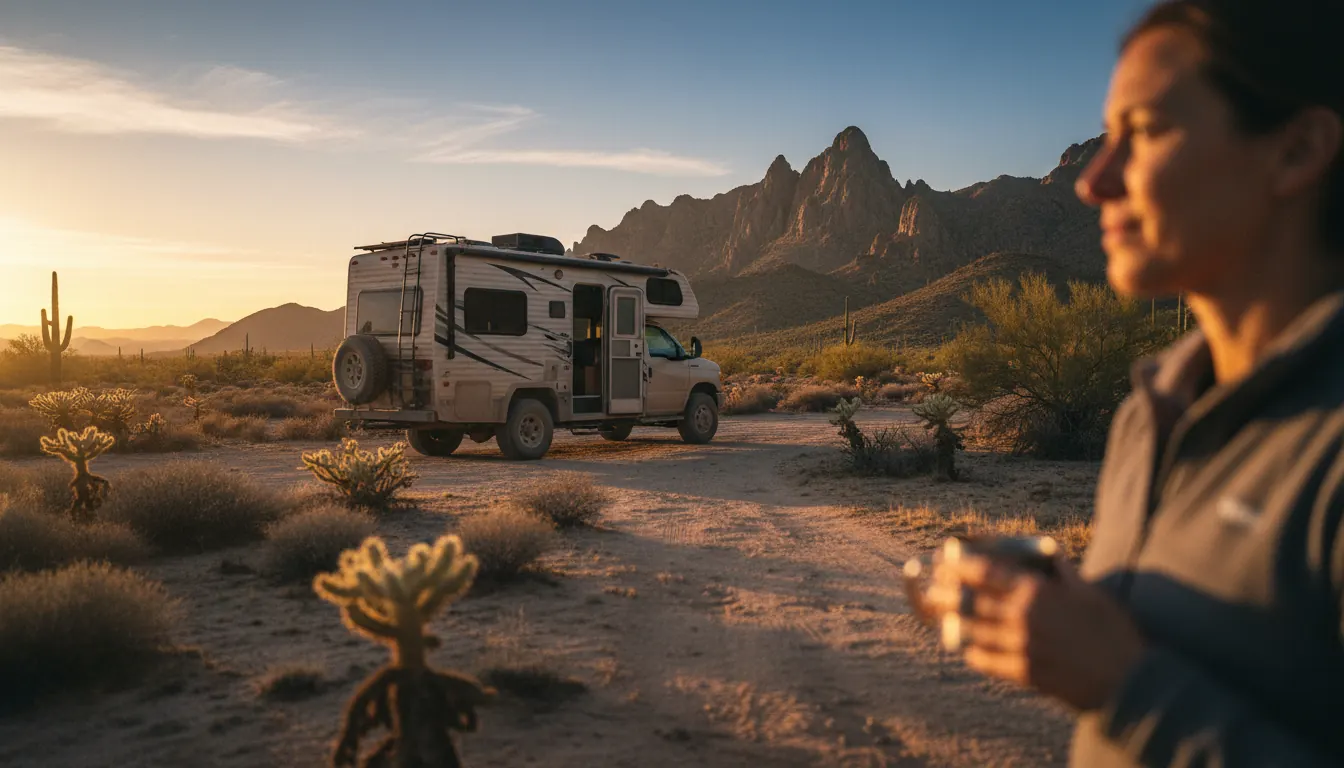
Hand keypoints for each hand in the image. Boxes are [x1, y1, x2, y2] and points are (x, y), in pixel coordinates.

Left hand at [920, 552, 1147, 711]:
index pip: (985, 572)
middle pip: (968, 601)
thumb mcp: (1091, 592)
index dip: (959, 566)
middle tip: (932, 589)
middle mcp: (1022, 617)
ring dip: (952, 623)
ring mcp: (1020, 647)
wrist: (1131, 679)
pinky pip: (985, 661)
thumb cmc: (1115, 632)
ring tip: (942, 617)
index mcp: (1036, 592)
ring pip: (971, 632)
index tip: (943, 562)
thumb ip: (1064, 573)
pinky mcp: (1024, 674)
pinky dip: (973, 653)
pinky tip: (968, 649)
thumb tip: (1050, 554)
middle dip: (945, 593)